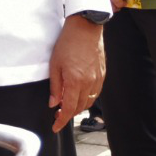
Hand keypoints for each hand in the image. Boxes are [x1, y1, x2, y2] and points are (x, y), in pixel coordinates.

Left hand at [48, 16, 104, 132]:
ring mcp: (97, 79)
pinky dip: (87, 97)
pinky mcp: (102, 73)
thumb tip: (53, 104)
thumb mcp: (54, 65)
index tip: (55, 127)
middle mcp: (89, 83)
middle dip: (69, 114)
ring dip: (78, 107)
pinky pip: (96, 92)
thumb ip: (55, 87)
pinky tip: (80, 94)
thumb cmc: (67, 43)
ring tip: (67, 104)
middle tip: (58, 113)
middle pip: (80, 107)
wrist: (86, 27)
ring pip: (89, 101)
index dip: (62, 121)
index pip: (69, 109)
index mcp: (75, 82)